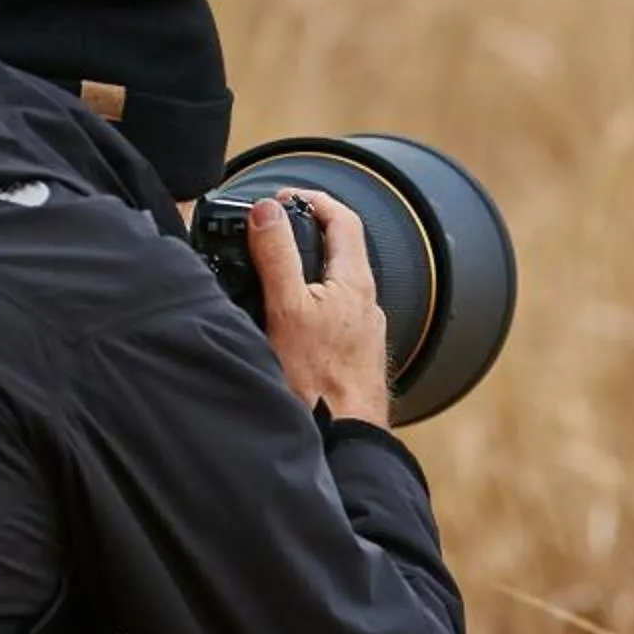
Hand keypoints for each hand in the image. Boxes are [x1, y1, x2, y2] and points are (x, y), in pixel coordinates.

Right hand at [252, 188, 391, 427]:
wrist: (344, 436)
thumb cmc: (317, 381)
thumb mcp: (287, 309)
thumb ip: (278, 257)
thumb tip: (267, 211)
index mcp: (355, 283)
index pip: (344, 220)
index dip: (315, 200)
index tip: (285, 197)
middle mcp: (366, 303)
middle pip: (342, 250)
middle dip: (309, 231)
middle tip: (276, 225)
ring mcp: (363, 330)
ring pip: (338, 284)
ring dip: (310, 268)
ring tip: (276, 266)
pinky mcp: (354, 354)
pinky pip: (335, 314)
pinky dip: (313, 301)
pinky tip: (292, 316)